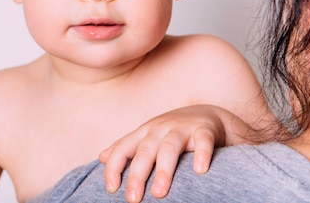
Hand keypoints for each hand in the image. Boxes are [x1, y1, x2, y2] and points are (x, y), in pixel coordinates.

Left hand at [99, 105, 249, 202]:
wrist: (208, 115)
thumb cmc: (172, 132)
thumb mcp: (147, 137)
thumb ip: (126, 147)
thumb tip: (101, 157)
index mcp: (144, 132)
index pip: (123, 148)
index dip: (114, 167)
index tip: (111, 189)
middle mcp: (160, 128)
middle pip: (145, 150)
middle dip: (137, 174)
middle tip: (133, 198)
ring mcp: (182, 128)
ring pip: (169, 147)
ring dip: (163, 170)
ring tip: (159, 193)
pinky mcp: (204, 130)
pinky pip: (203, 141)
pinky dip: (202, 154)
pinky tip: (200, 171)